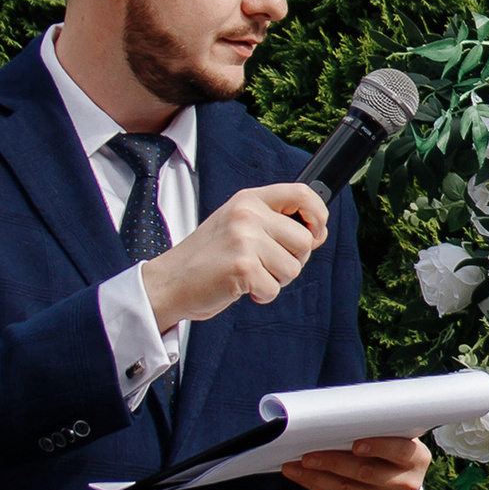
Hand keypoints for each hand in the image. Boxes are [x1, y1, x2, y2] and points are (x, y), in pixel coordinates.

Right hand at [141, 181, 328, 330]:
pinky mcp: (243, 267)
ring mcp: (244, 240)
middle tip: (262, 264)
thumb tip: (317, 233)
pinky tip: (239, 286)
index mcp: (248, 200)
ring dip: (275, 280)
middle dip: (291, 260)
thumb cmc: (208, 258)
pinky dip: (261, 295)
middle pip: (305, 241)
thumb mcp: (239, 226)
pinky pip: (274, 289)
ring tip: (247, 273)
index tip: (317, 232)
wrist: (170, 281)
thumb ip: (274, 224)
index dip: (318, 215)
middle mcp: (248, 215)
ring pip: (293, 268)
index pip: (301, 194)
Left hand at [289, 435, 431, 489]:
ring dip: (318, 479)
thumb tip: (334, 419)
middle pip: (367, 473)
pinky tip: (305, 479)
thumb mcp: (392, 436)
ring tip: (296, 468)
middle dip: (333, 463)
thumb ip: (374, 429)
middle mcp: (407, 482)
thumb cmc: (388, 449)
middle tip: (308, 456)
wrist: (398, 479)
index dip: (378, 447)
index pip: (400, 451)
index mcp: (416, 457)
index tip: (355, 444)